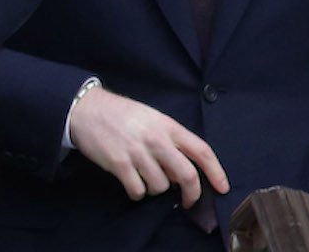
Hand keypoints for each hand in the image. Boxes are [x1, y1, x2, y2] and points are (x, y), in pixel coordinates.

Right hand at [69, 86, 227, 207]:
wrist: (86, 109)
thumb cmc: (121, 114)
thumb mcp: (151, 118)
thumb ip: (170, 140)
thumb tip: (183, 170)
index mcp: (167, 125)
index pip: (201, 150)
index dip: (216, 172)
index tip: (223, 187)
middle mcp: (156, 139)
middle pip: (187, 175)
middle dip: (192, 194)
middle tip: (189, 200)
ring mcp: (137, 152)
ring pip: (161, 187)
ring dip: (156, 189)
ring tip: (145, 176)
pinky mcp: (119, 164)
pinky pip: (138, 191)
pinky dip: (137, 192)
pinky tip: (131, 181)